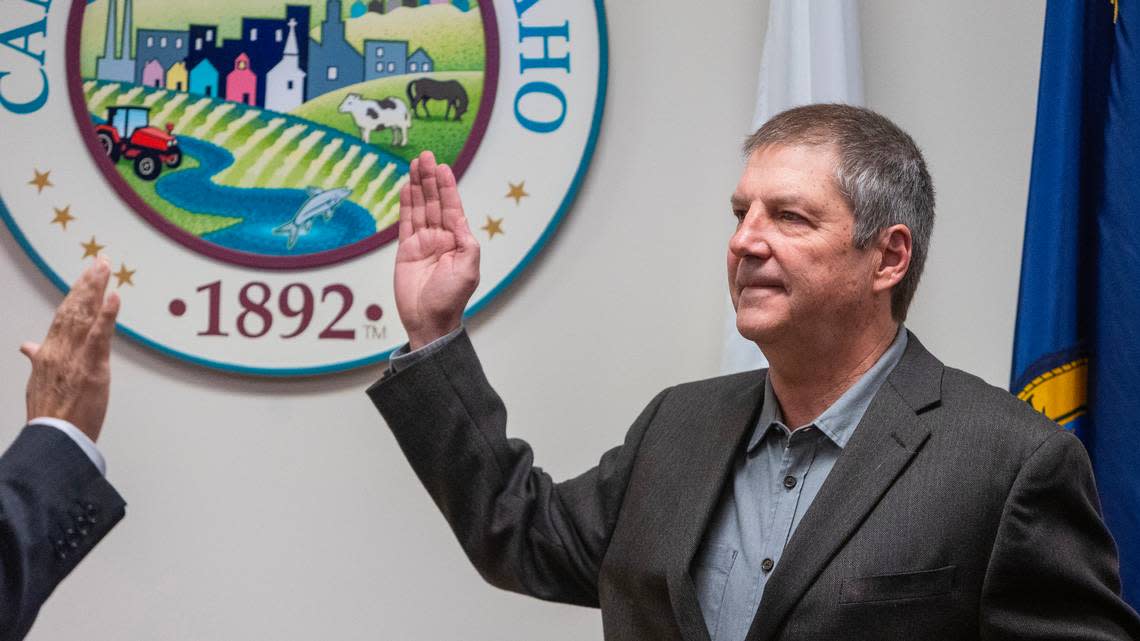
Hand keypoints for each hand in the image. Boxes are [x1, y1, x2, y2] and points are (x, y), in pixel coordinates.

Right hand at [21, 259, 120, 442]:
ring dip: (95, 289)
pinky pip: (100, 337)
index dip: (75, 294)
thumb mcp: (38, 381)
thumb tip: (27, 346)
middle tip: (100, 261)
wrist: (54, 438)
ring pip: (85, 316)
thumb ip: (38, 359)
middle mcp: (59, 349)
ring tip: (104, 268)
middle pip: (73, 309)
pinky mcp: (91, 367)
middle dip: (87, 283)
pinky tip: (114, 297)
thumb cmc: (50, 414)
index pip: (63, 315)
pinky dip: (107, 315)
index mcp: (48, 352)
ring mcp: (75, 357)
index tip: (86, 276)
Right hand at [394, 150, 479, 348]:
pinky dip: (405, 204)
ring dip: (417, 186)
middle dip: (430, 179)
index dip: (447, 187)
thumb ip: (466, 243)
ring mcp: (423, 242)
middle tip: (425, 156)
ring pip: (419, 208)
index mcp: (458, 241)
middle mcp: (441, 238)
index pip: (452, 208)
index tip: (442, 167)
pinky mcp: (406, 250)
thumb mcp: (468, 270)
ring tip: (414, 164)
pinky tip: (405, 188)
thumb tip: (461, 219)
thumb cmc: (451, 299)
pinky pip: (405, 222)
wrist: (428, 321)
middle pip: (434, 202)